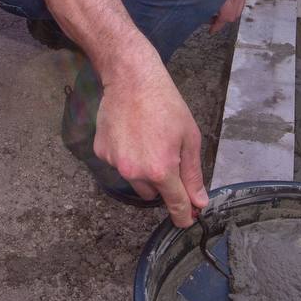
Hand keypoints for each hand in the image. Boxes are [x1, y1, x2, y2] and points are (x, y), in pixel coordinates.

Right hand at [94, 65, 209, 227]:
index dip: (183, 215)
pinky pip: (118, 164)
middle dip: (162, 182)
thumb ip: (193, 174)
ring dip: (143, 170)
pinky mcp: (101, 152)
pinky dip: (125, 155)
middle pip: (153, 193)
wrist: (132, 79)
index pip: (175, 204)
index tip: (186, 221)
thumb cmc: (166, 104)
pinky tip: (131, 133)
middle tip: (167, 154)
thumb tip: (198, 201)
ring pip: (135, 180)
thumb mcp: (190, 137)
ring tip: (147, 139)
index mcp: (161, 169)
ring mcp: (115, 163)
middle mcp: (135, 172)